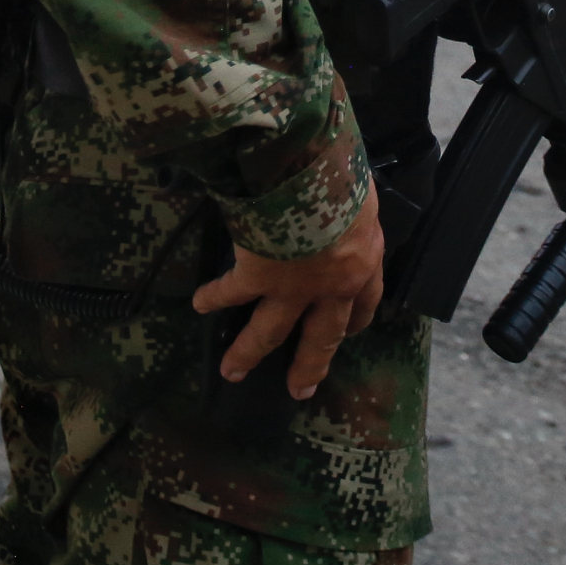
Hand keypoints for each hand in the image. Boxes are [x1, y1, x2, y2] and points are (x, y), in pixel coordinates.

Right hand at [191, 193, 384, 400]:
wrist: (311, 173)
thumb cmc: (343, 174)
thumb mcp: (362, 194)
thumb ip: (352, 212)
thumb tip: (343, 199)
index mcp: (363, 262)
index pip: (366, 303)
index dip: (355, 322)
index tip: (349, 335)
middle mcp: (331, 286)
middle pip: (322, 337)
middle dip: (309, 365)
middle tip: (300, 391)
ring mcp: (292, 287)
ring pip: (269, 331)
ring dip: (248, 353)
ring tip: (232, 372)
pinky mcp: (256, 276)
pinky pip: (231, 291)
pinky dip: (212, 297)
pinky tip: (199, 305)